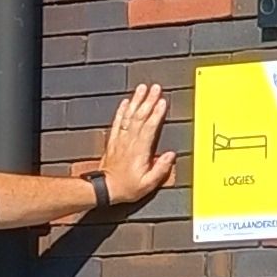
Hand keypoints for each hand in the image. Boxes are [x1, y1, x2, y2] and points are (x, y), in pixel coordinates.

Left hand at [94, 81, 176, 205]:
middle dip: (148, 101)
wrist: (104, 189)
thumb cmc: (126, 187)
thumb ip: (160, 169)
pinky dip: (121, 110)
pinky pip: (117, 121)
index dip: (156, 114)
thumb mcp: (148, 184)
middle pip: (140, 116)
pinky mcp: (113, 140)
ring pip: (129, 116)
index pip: (150, 127)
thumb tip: (171, 156)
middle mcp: (130, 142)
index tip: (162, 102)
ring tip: (142, 89)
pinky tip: (126, 101)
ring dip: (136, 101)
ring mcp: (120, 139)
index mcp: (140, 151)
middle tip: (155, 88)